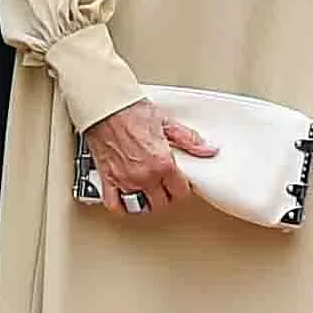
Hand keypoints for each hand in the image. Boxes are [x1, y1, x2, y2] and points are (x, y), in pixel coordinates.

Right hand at [78, 96, 213, 215]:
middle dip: (165, 196)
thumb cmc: (131, 110)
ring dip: (144, 203)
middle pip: (161, 202)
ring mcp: (125, 180)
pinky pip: (114, 205)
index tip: (178, 183)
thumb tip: (207, 149)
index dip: (181, 188)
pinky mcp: (107, 179)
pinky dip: (120, 206)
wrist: (105, 106)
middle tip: (164, 187)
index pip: (180, 192)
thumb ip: (188, 140)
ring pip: (140, 206)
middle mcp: (144, 176)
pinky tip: (125, 199)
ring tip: (147, 194)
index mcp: (162, 164)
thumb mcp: (166, 123)